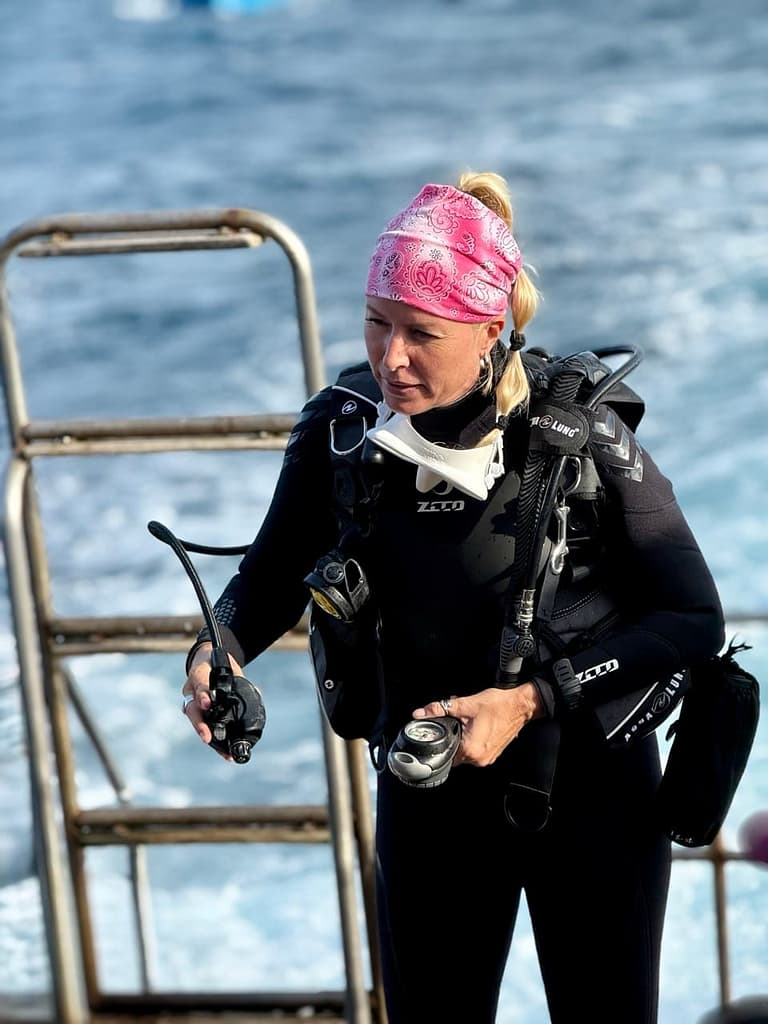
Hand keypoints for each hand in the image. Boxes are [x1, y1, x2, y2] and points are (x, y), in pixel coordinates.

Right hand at [182, 643, 244, 760]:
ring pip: (196, 721)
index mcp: (198, 677)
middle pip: (193, 711)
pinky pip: (205, 726)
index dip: (203, 696)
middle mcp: (193, 693)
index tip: (207, 704)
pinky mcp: (199, 712)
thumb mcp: (224, 663)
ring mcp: (194, 703)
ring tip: (224, 753)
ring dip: (209, 737)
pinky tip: (226, 752)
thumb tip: (257, 692)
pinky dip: (215, 740)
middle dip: (200, 726)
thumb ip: (236, 677)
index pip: (200, 686)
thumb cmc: (217, 662)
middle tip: (208, 738)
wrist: (207, 660)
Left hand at [412, 684, 544, 767]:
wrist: (521, 705)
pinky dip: (472, 739)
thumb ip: (439, 709)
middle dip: (452, 736)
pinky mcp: (494, 752)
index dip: (440, 742)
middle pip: (454, 753)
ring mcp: (488, 757)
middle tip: (456, 720)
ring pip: (465, 751)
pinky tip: (476, 725)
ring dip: (462, 737)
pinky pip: (476, 750)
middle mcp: (479, 758)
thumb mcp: (464, 704)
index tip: (440, 732)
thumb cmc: (498, 705)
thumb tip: (421, 713)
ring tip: (467, 720)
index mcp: (470, 749)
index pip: (445, 755)